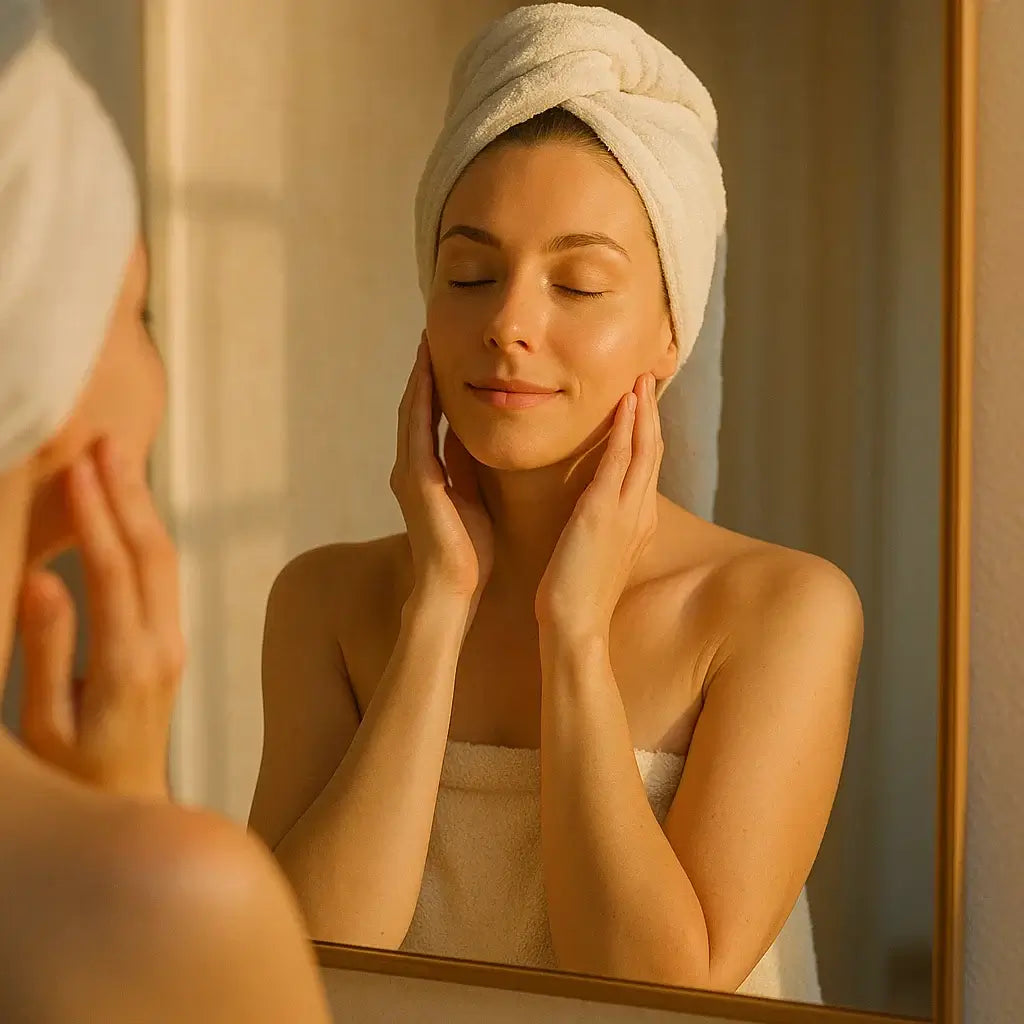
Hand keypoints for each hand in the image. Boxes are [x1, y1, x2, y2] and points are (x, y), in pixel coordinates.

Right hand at [17, 439, 183, 800]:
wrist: (129, 804)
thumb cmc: (75, 773)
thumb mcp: (46, 721)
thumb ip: (49, 651)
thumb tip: (45, 580)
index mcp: (129, 663)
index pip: (114, 573)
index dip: (96, 517)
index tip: (78, 468)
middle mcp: (162, 645)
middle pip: (152, 554)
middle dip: (129, 494)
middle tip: (105, 441)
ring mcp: (173, 641)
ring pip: (164, 560)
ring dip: (141, 506)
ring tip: (117, 458)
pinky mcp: (170, 642)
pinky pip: (161, 576)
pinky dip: (143, 533)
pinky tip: (126, 506)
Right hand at [390, 334, 493, 618]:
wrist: (454, 588)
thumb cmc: (470, 552)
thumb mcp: (473, 498)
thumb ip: (468, 467)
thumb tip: (472, 436)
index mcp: (425, 474)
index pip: (427, 418)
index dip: (432, 385)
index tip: (442, 353)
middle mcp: (410, 468)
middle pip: (414, 408)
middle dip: (422, 372)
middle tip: (429, 334)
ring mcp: (409, 473)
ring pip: (411, 412)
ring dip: (418, 377)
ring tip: (426, 343)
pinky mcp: (416, 481)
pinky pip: (416, 430)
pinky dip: (421, 400)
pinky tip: (428, 375)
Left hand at [535, 372, 662, 637]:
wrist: (574, 626)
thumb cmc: (576, 596)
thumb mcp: (593, 554)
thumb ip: (598, 528)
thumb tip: (590, 513)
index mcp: (636, 522)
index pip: (645, 467)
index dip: (646, 433)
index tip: (641, 404)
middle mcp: (639, 513)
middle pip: (652, 451)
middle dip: (651, 413)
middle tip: (648, 377)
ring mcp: (625, 512)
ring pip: (643, 450)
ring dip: (643, 412)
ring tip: (641, 380)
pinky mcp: (603, 513)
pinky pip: (620, 462)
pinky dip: (626, 431)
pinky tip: (625, 406)